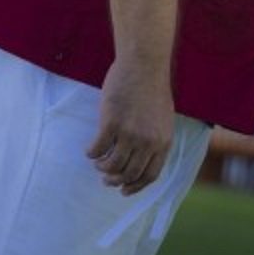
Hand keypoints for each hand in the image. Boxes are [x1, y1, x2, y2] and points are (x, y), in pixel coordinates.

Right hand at [85, 57, 174, 195]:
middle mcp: (148, 142)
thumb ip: (156, 139)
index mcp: (163, 142)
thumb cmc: (152, 88)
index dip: (135, 187)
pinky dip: (91, 154)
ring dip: (102, 168)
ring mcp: (129, 133)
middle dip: (115, 180)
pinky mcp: (111, 123)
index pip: (150, 176)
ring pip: (112, 165)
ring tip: (98, 163)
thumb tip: (143, 159)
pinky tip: (89, 150)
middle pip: (129, 174)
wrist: (144, 64)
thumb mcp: (164, 119)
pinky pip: (98, 149)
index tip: (124, 190)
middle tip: (105, 179)